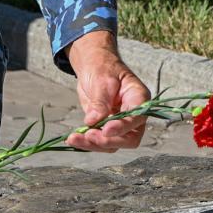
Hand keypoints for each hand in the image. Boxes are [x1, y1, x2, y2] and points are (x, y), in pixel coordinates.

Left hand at [64, 30, 149, 151]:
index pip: (137, 119)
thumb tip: (94, 122)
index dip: (123, 127)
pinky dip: (86, 143)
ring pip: (113, 144)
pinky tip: (73, 139)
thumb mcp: (102, 80)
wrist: (93, 67)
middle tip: (89, 136)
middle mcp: (133, 116)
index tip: (105, 129)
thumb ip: (100, 101)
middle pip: (129, 139)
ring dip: (93, 145)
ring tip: (74, 138)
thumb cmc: (103, 68)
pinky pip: (99, 142)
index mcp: (139, 99)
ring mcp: (120, 125)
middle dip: (108, 141)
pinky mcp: (106, 129)